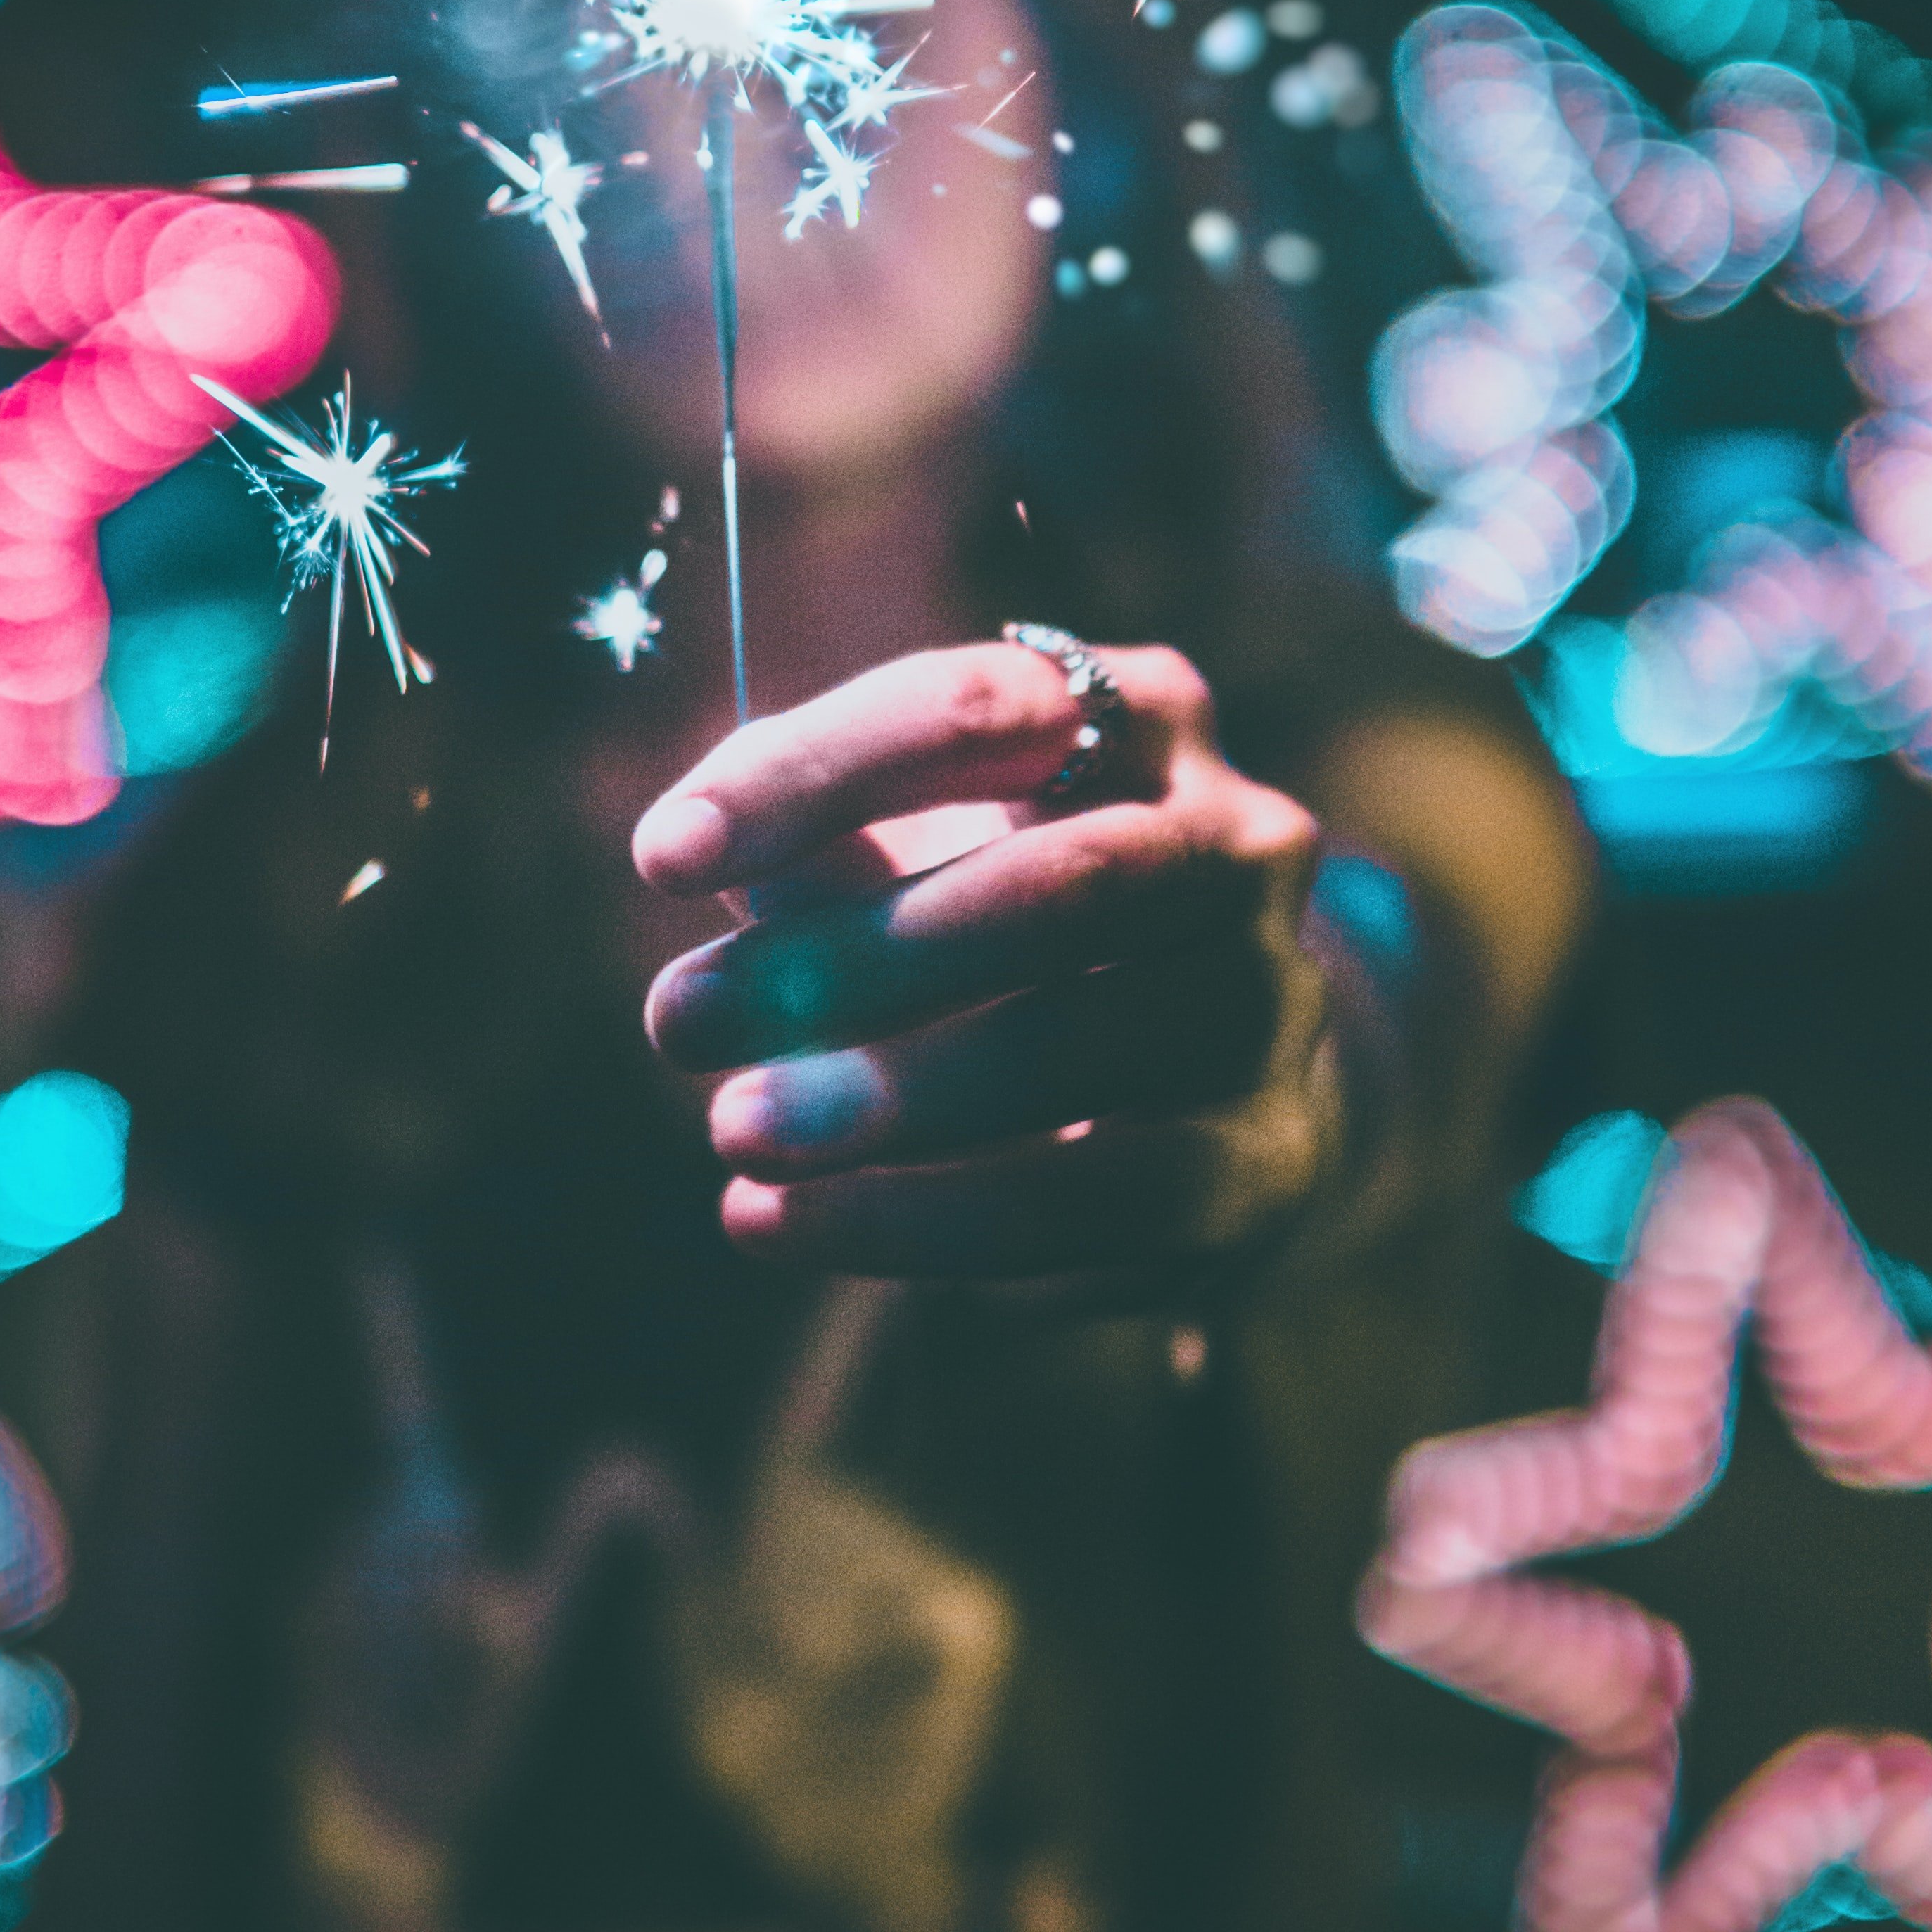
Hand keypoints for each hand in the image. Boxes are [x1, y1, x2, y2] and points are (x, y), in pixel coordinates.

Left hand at [634, 640, 1334, 1278]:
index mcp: (1139, 716)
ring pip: (1078, 1049)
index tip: (661, 858)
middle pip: (1059, 888)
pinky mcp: (1265, 1162)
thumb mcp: (913, 845)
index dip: (814, 776)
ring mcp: (1270, 1003)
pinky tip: (779, 1223)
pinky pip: (1093, 1202)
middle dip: (852, 961)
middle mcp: (1238, 840)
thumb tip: (689, 849)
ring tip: (732, 1132)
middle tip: (677, 1021)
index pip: (979, 708)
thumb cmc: (1006, 920)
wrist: (1202, 1078)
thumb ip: (818, 839)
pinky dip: (920, 1221)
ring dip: (883, 1100)